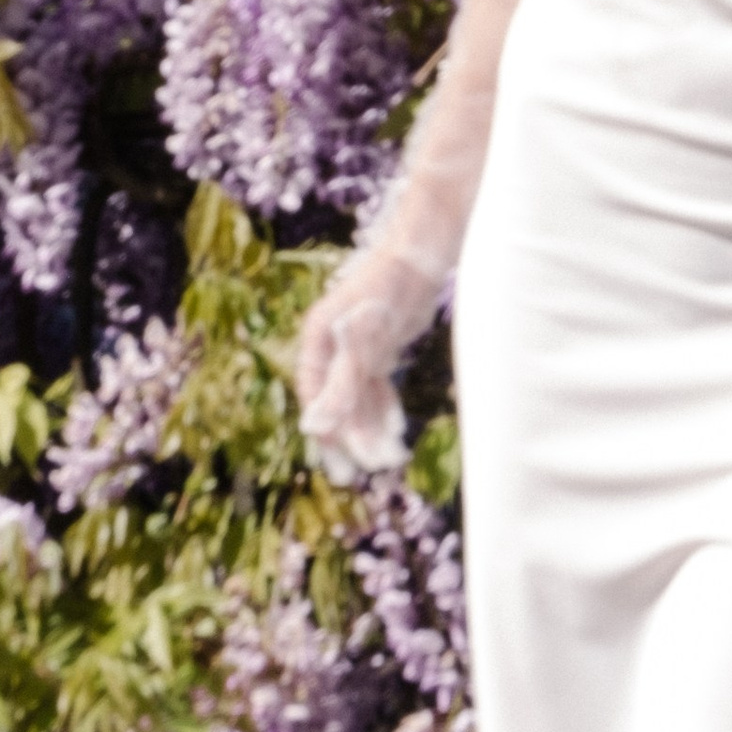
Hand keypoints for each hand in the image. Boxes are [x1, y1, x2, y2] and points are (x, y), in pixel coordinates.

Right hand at [295, 241, 439, 480]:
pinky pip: (376, 387)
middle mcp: (331, 347)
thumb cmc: (386, 291)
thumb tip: (312, 428)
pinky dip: (386, 407)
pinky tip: (397, 429)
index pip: (314, 397)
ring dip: (372, 427)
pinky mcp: (379, 348)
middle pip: (336, 400)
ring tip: (390, 457)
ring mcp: (355, 348)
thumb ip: (341, 385)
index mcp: (316, 341)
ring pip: (359, 397)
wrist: (419, 258)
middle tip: (361, 473)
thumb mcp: (362, 341)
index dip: (325, 430)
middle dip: (351, 437)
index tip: (340, 462)